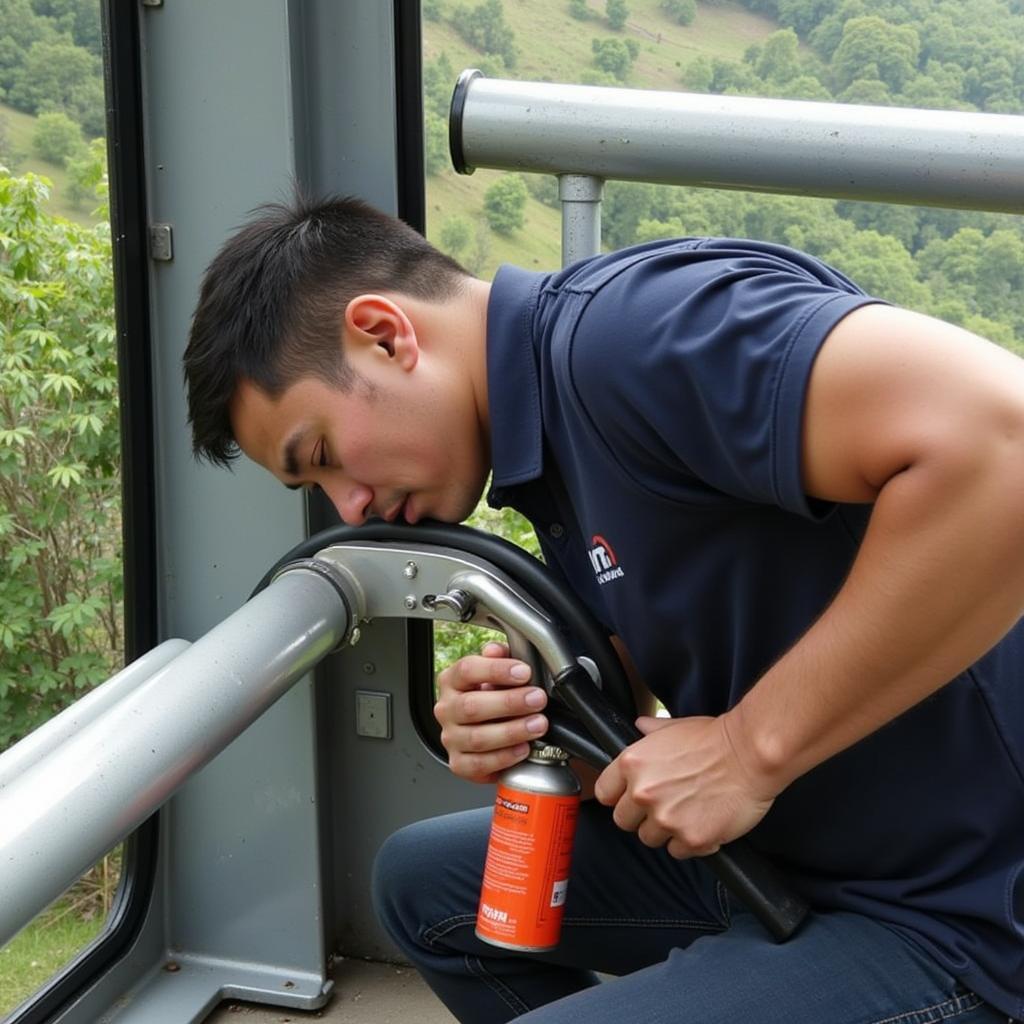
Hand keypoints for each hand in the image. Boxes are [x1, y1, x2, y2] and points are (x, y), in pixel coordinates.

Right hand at [433, 641, 547, 783]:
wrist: (486, 728)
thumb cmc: (491, 696)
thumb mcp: (496, 672)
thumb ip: (499, 658)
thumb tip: (497, 650)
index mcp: (452, 681)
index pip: (467, 670)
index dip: (497, 670)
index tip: (524, 672)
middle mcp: (447, 709)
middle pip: (471, 706)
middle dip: (510, 703)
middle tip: (537, 699)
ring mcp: (451, 737)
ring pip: (478, 738)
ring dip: (512, 731)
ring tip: (538, 724)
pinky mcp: (459, 763)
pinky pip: (479, 764)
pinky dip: (504, 757)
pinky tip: (523, 748)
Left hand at [593, 715, 776, 858]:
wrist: (751, 755)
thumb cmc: (716, 738)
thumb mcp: (675, 727)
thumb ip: (652, 732)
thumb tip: (639, 725)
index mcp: (632, 764)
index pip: (604, 793)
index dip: (618, 796)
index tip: (629, 798)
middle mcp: (642, 793)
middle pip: (623, 821)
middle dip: (641, 816)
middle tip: (665, 805)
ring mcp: (665, 819)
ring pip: (650, 838)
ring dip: (665, 830)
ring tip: (688, 811)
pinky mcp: (691, 839)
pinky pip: (678, 851)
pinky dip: (689, 843)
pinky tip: (703, 823)